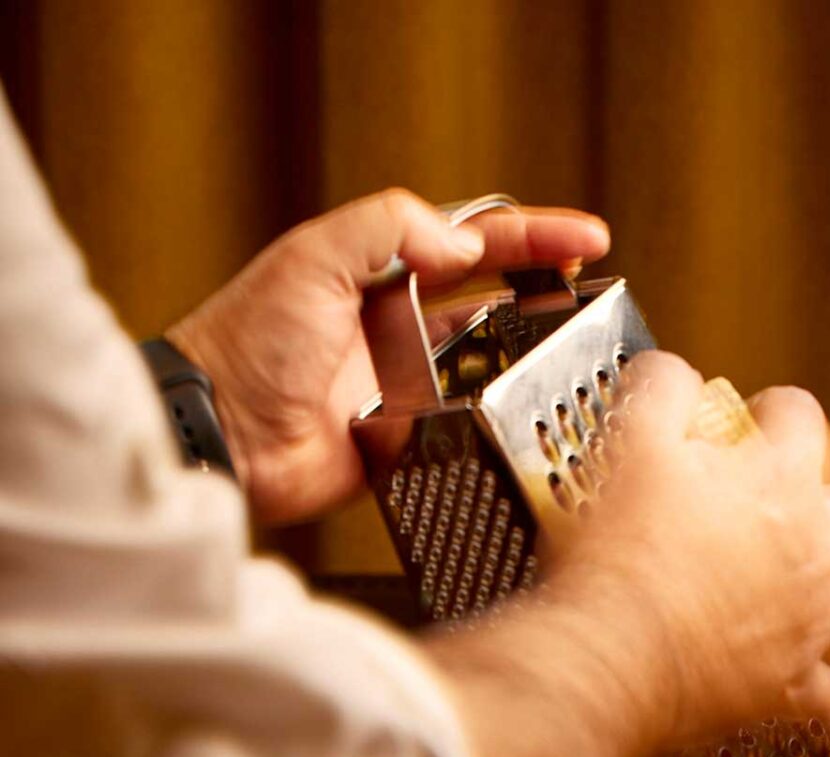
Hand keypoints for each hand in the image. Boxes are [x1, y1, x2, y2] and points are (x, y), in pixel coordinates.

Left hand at [167, 191, 609, 524]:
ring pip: (489, 369)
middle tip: (598, 297)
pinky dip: (494, 425)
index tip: (588, 241)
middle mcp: (398, 327)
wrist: (221, 434)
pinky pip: (464, 432)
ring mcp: (405, 387)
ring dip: (530, 363)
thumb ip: (389, 228)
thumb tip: (462, 242)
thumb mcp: (314, 256)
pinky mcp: (405, 444)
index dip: (535, 238)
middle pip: (494, 303)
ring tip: (577, 357)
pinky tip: (525, 419)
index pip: (474, 243)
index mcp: (379, 272)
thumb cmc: (246, 343)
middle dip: (549, 296)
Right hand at [536, 354, 829, 755]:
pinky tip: (798, 678)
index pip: (800, 415)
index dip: (771, 412)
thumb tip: (674, 374)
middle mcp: (812, 549)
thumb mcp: (627, 444)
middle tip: (792, 507)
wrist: (610, 659)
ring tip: (822, 590)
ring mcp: (811, 621)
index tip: (749, 424)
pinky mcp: (793, 688)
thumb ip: (659, 392)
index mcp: (778, 480)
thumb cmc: (618, 560)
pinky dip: (818, 683)